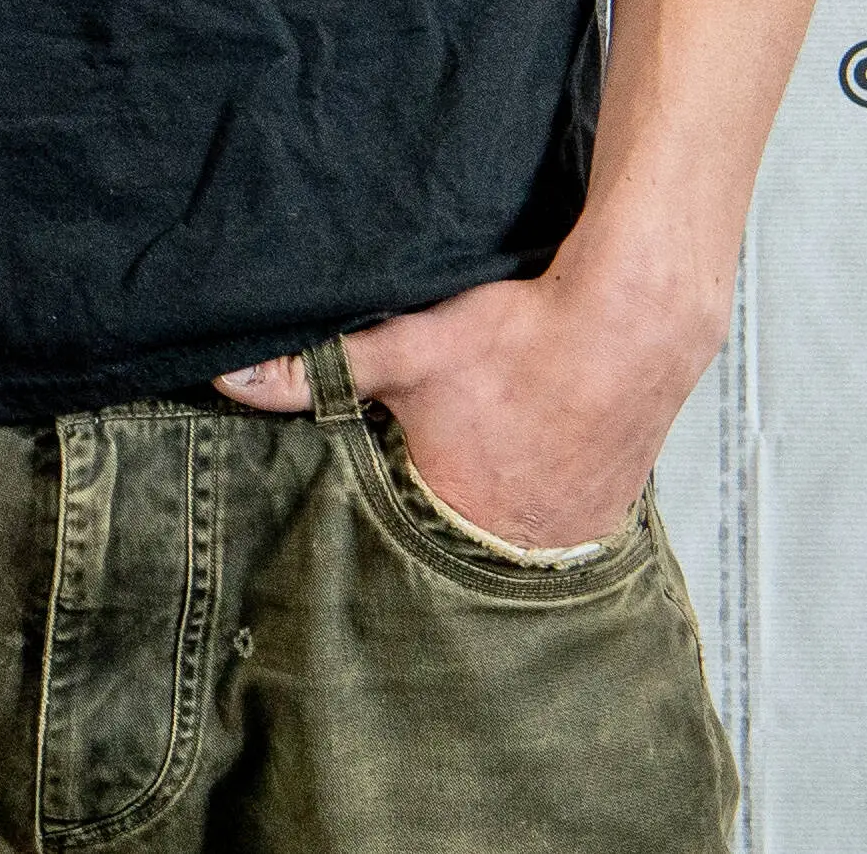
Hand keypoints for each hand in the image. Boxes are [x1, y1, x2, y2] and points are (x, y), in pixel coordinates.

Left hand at [216, 269, 713, 551]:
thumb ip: (318, 373)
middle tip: (438, 453)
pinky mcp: (614, 511)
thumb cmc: (521, 339)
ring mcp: (573, 532)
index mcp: (454, 517)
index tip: (381, 465)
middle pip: (451, 532)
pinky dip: (540, 490)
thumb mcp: (404, 351)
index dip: (380, 497)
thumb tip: (230, 381)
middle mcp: (516, 543)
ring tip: (488, 452)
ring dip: (492, 497)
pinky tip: (534, 455)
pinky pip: (560, 514)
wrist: (636, 323)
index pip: (393, 529)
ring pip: (507, 524)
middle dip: (433, 502)